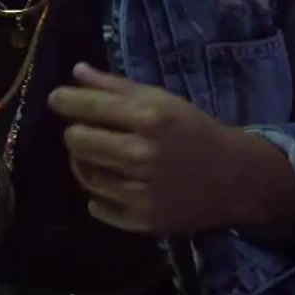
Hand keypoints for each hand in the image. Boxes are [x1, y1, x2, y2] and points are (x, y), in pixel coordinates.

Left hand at [47, 62, 289, 235]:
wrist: (237, 179)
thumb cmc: (196, 132)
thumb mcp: (162, 100)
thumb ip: (117, 86)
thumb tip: (75, 72)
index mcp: (150, 118)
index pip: (88, 107)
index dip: (64, 101)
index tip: (57, 100)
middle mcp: (143, 155)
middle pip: (77, 142)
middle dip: (75, 133)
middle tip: (86, 131)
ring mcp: (142, 192)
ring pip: (84, 176)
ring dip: (86, 163)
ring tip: (102, 156)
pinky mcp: (144, 221)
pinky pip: (98, 207)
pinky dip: (100, 195)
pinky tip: (116, 183)